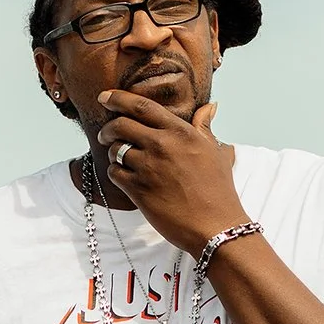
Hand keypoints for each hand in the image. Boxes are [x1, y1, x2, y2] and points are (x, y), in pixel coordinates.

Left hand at [96, 94, 245, 255]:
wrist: (214, 226)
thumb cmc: (218, 191)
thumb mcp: (215, 152)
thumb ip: (205, 127)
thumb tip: (210, 106)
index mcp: (180, 132)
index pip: (142, 106)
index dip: (119, 98)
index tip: (105, 97)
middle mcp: (162, 145)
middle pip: (121, 124)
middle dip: (108, 128)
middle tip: (105, 134)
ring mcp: (149, 167)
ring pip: (115, 149)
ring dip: (112, 153)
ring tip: (118, 159)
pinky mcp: (139, 190)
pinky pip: (114, 172)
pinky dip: (114, 172)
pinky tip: (123, 177)